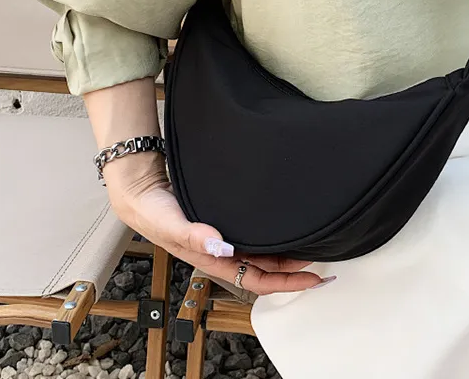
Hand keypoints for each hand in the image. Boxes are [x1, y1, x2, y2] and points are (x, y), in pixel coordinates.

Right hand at [103, 153, 331, 294]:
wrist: (144, 186)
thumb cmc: (153, 210)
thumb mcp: (171, 223)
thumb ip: (194, 236)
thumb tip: (221, 246)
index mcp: (214, 259)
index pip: (257, 280)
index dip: (287, 282)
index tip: (314, 277)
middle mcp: (224, 250)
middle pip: (267, 267)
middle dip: (295, 268)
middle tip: (325, 258)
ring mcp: (227, 235)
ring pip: (264, 250)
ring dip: (287, 250)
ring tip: (313, 241)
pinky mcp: (227, 217)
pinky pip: (256, 231)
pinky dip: (274, 231)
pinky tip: (286, 224)